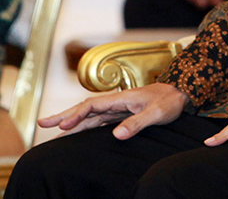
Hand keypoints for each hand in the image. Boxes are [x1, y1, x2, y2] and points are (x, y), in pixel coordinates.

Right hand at [38, 83, 187, 138]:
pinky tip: (77, 133)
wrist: (182, 94)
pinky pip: (99, 120)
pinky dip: (85, 125)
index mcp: (121, 98)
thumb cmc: (170, 101)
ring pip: (90, 115)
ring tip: (53, 133)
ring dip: (72, 122)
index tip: (62, 126)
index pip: (92, 105)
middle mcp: (117, 102)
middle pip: (85, 109)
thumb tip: (116, 135)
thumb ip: (137, 122)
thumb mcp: (157, 113)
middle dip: (64, 116)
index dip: (76, 115)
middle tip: (43, 124)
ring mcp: (118, 108)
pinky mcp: (122, 114)